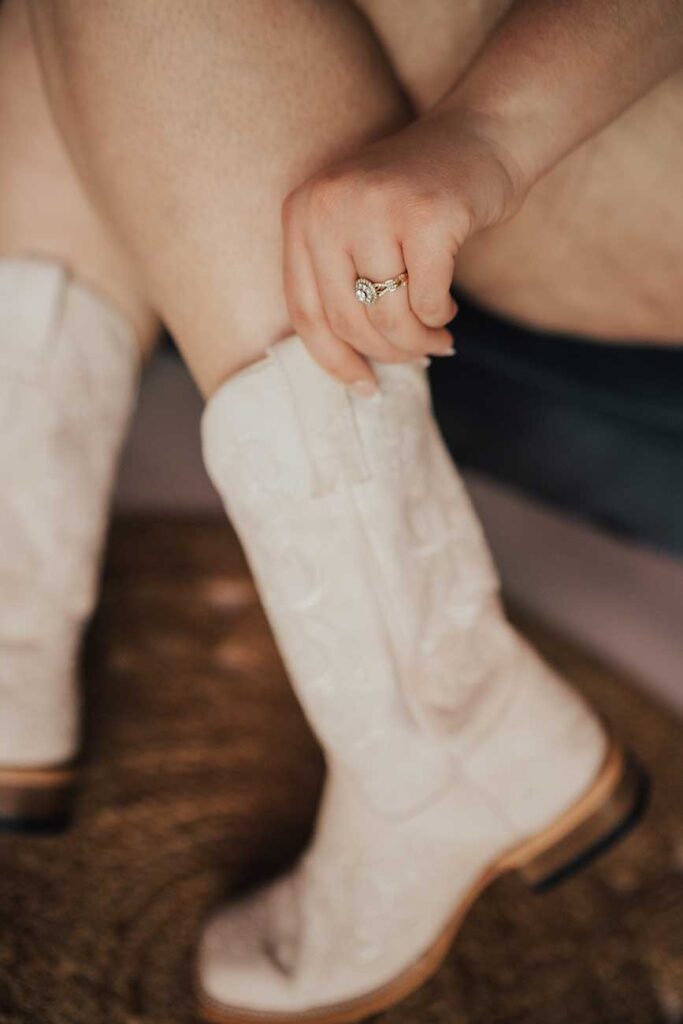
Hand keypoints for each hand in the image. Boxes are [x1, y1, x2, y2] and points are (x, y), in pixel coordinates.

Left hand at [281, 108, 524, 394]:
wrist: (480, 134)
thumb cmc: (417, 199)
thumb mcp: (356, 227)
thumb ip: (339, 281)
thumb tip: (347, 369)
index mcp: (302, 213)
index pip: (305, 312)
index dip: (334, 361)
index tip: (364, 386)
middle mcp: (330, 206)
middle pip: (347, 320)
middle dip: (386, 352)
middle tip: (417, 357)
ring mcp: (377, 207)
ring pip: (387, 316)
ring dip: (418, 342)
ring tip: (437, 339)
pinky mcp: (427, 215)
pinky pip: (428, 300)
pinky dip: (440, 315)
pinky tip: (448, 307)